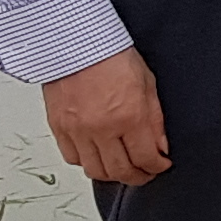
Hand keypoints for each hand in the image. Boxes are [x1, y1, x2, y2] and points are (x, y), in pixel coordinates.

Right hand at [44, 47, 171, 187]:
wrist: (75, 42)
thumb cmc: (111, 55)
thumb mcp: (148, 84)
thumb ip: (155, 120)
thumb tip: (160, 147)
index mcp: (129, 116)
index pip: (146, 158)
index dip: (157, 167)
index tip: (161, 165)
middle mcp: (102, 128)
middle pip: (120, 171)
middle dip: (137, 177)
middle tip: (144, 173)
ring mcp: (78, 130)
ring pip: (95, 170)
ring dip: (112, 174)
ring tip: (122, 168)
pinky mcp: (59, 127)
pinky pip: (72, 158)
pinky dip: (86, 162)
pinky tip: (97, 156)